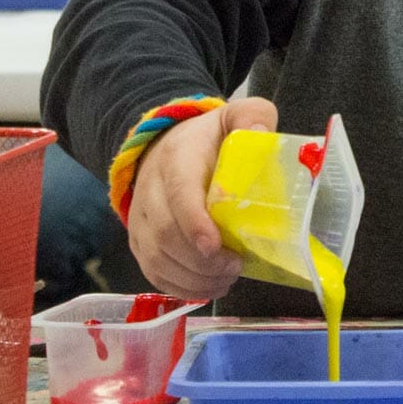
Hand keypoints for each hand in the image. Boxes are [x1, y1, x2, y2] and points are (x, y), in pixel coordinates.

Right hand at [127, 96, 277, 300]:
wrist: (165, 147)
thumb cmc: (210, 139)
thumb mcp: (234, 116)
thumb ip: (252, 116)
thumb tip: (262, 134)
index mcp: (177, 159)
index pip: (179, 194)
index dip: (194, 223)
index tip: (215, 245)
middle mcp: (150, 191)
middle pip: (167, 235)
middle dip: (202, 260)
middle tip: (236, 266)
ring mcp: (141, 220)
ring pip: (158, 259)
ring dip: (194, 278)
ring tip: (227, 278)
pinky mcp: (140, 241)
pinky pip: (154, 273)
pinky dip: (181, 287)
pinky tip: (209, 287)